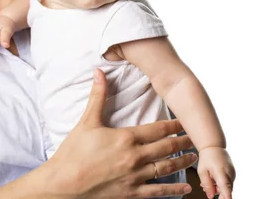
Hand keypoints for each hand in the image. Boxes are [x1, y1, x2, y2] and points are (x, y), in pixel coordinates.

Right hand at [47, 69, 196, 197]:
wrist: (63, 184)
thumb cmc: (73, 153)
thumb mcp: (86, 122)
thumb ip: (97, 96)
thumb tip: (99, 72)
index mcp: (126, 138)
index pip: (158, 129)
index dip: (174, 125)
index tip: (184, 123)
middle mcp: (135, 157)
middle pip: (167, 148)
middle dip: (183, 143)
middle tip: (194, 139)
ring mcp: (135, 177)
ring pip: (167, 168)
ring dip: (183, 162)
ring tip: (193, 157)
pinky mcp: (131, 193)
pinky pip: (158, 191)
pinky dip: (174, 189)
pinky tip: (186, 189)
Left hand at [197, 147, 234, 198]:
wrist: (214, 146)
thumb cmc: (207, 157)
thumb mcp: (202, 171)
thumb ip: (207, 184)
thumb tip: (210, 197)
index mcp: (221, 173)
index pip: (226, 189)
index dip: (226, 198)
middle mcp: (230, 174)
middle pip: (225, 191)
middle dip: (216, 192)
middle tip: (204, 185)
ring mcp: (233, 174)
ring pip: (226, 188)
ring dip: (217, 187)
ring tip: (208, 178)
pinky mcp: (233, 174)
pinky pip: (227, 183)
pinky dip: (220, 183)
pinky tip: (213, 177)